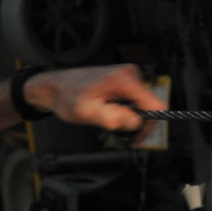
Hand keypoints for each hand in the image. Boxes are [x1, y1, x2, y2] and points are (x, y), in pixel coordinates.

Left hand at [25, 64, 166, 139]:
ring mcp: (128, 76)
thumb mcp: (86, 112)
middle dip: (137, 124)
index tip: (135, 137)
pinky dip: (125, 112)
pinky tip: (110, 113)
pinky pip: (134, 101)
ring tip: (109, 121)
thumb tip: (135, 122)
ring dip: (129, 118)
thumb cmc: (67, 97)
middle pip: (150, 106)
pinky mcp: (124, 80)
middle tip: (118, 133)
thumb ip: (111, 118)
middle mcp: (130, 73)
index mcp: (124, 79)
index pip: (156, 104)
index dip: (148, 125)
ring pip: (142, 105)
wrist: (56, 86)